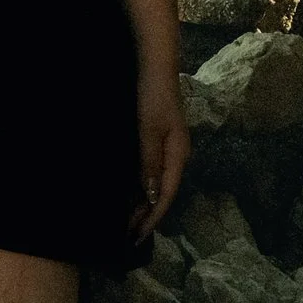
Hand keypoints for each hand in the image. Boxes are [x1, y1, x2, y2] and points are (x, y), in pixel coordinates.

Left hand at [130, 67, 188, 240]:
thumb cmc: (152, 96)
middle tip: (125, 234)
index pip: (165, 195)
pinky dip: (139, 184)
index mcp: (178, 155)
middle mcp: (175, 154)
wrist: (154, 65)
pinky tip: (127, 190)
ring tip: (124, 219)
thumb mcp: (148, 130)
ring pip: (155, 182)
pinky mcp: (156, 138)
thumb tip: (150, 196)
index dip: (152, 218)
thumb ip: (149, 162)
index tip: (136, 237)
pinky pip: (149, 169)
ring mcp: (167, 146)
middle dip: (146, 214)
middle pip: (162, 192)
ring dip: (142, 201)